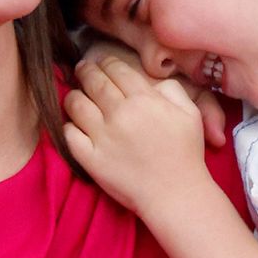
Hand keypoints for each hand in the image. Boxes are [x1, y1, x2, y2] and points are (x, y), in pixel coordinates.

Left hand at [79, 39, 228, 147]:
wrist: (175, 195)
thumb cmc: (185, 154)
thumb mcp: (190, 113)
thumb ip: (171, 89)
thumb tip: (151, 80)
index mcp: (144, 99)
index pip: (116, 69)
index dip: (106, 62)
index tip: (101, 63)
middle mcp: (120, 114)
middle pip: (93, 81)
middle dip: (85, 71)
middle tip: (82, 69)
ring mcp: (102, 137)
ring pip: (75, 104)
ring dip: (73, 95)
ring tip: (75, 95)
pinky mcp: (90, 159)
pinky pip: (68, 134)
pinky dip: (68, 125)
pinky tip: (73, 123)